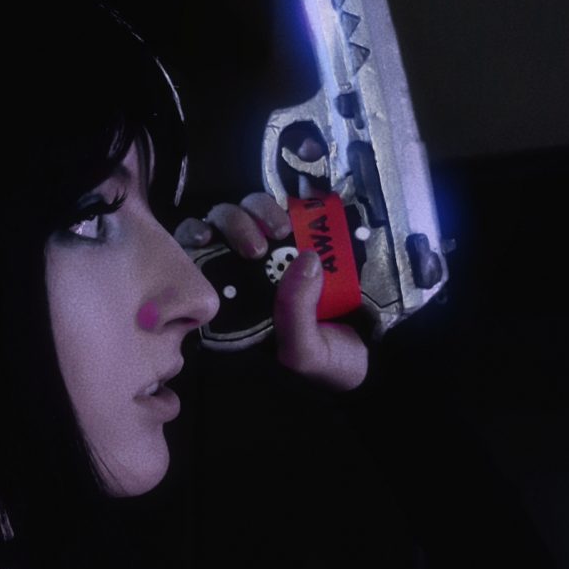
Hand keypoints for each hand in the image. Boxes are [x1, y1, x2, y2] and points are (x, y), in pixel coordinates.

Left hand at [175, 192, 369, 393]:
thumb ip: (295, 313)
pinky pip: (293, 208)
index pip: (196, 261)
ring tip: (281, 230)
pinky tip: (299, 214)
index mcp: (234, 303)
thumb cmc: (329, 365)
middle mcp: (249, 273)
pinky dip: (295, 203)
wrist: (376, 358)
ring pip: (252, 211)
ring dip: (259, 211)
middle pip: (221, 229)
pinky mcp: (309, 238)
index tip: (205, 239)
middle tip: (255, 248)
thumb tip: (305, 258)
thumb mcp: (304, 352)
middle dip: (232, 225)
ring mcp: (279, 252)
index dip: (191, 241)